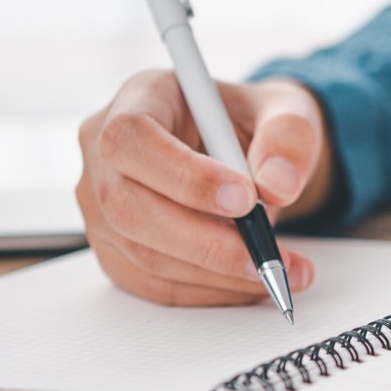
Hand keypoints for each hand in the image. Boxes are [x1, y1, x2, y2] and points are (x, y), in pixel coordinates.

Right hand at [76, 70, 334, 305]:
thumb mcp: (286, 110)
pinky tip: (251, 284)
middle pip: (128, 207)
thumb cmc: (255, 124)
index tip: (245, 198)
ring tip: (279, 272)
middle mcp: (104, 154)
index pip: (132, 138)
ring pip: (144, 255)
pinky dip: (210, 292)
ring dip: (217, 275)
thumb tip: (278, 184)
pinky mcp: (118, 252)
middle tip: (268, 256)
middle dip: (204, 242)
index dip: (184, 175)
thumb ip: (289, 136)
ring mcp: (102, 208)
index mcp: (139, 98)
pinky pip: (156, 285)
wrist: (247, 153)